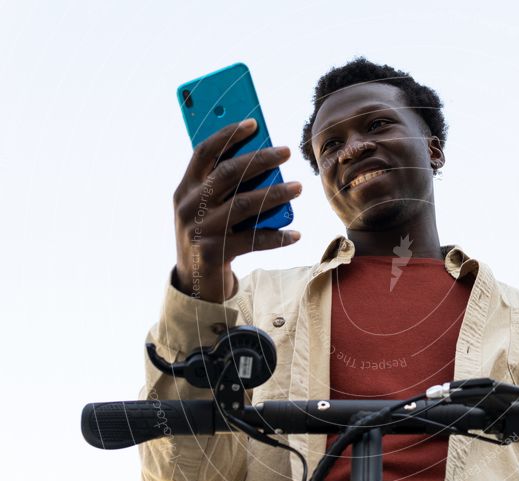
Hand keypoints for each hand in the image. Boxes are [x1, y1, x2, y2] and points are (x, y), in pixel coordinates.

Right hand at [173, 118, 302, 302]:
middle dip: (260, 159)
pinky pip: (253, 240)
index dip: (227, 135)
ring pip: (243, 205)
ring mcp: (200, 231)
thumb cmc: (211, 236)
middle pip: (228, 174)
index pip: (204, 152)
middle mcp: (189, 207)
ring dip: (275, 194)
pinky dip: (277, 237)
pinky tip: (296, 234)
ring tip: (299, 187)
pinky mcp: (214, 254)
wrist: (196, 285)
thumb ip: (226, 187)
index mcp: (185, 189)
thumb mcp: (210, 209)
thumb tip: (264, 160)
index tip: (253, 123)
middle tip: (286, 151)